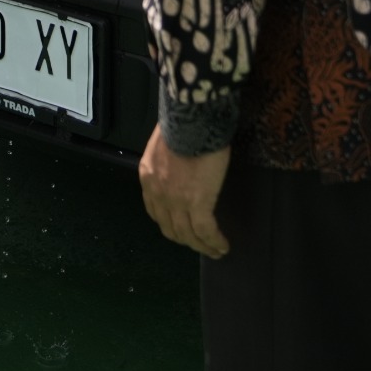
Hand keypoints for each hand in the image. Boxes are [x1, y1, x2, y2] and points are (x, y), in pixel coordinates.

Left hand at [139, 127, 230, 257]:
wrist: (191, 120)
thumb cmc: (182, 124)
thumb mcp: (164, 143)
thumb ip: (167, 159)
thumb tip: (179, 163)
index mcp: (148, 177)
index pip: (155, 210)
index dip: (168, 223)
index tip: (180, 229)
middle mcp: (158, 193)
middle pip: (170, 228)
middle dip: (185, 240)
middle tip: (199, 244)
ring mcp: (176, 201)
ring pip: (188, 235)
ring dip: (202, 246)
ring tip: (215, 251)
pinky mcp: (197, 203)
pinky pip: (206, 231)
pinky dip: (215, 242)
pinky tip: (223, 246)